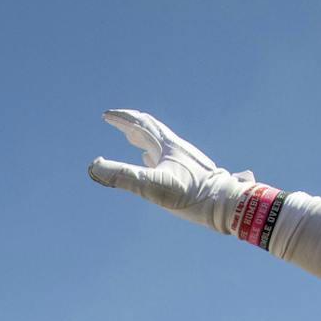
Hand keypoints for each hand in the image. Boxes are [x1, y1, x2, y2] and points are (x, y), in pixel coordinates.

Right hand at [89, 111, 263, 236]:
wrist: (226, 205)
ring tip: (131, 139)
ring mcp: (183, 161)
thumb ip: (122, 176)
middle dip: (131, 124)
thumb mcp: (152, 186)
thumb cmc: (192, 195)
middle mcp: (176, 149)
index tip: (106, 115)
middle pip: (150, 130)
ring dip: (142, 139)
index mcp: (168, 146)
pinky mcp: (189, 174)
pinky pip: (166, 159)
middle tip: (116, 120)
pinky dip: (153, 156)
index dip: (122, 118)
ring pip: (158, 144)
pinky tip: (152, 162)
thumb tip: (94, 166)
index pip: (141, 125)